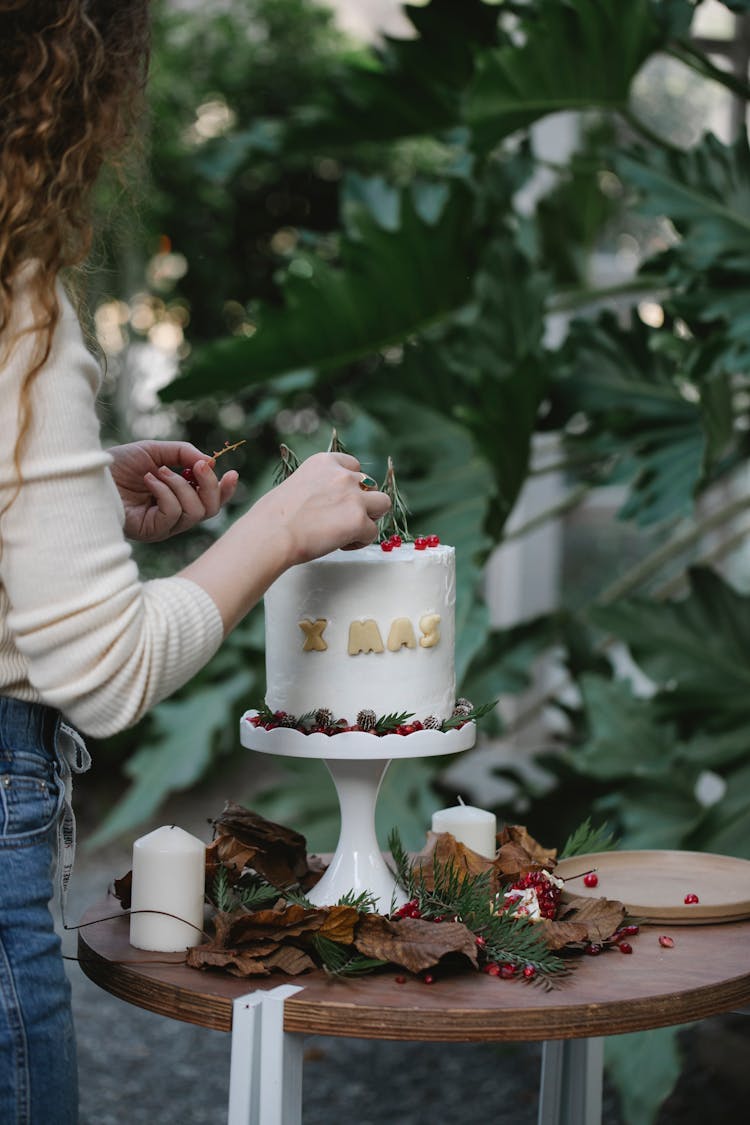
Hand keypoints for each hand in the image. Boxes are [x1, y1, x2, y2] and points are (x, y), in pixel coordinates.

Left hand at [108, 440, 238, 541]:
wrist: (91, 473)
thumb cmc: (119, 464)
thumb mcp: (156, 451)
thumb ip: (184, 453)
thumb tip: (210, 462)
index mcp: (178, 497)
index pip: (210, 501)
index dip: (224, 490)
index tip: (232, 473)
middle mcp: (174, 515)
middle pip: (211, 510)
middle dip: (210, 486)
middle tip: (198, 467)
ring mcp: (164, 525)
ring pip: (196, 512)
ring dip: (182, 486)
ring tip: (160, 471)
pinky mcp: (152, 531)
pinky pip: (174, 512)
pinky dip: (165, 491)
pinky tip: (149, 480)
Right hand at [251, 452, 390, 564]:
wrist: (271, 535)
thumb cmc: (273, 518)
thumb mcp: (295, 485)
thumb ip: (318, 486)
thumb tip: (325, 500)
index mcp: (324, 462)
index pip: (353, 465)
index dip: (351, 485)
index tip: (342, 499)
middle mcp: (342, 475)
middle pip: (371, 485)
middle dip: (362, 502)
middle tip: (344, 519)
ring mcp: (353, 497)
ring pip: (383, 504)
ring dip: (369, 518)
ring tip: (349, 531)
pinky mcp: (359, 520)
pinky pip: (373, 532)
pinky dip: (361, 541)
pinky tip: (342, 545)